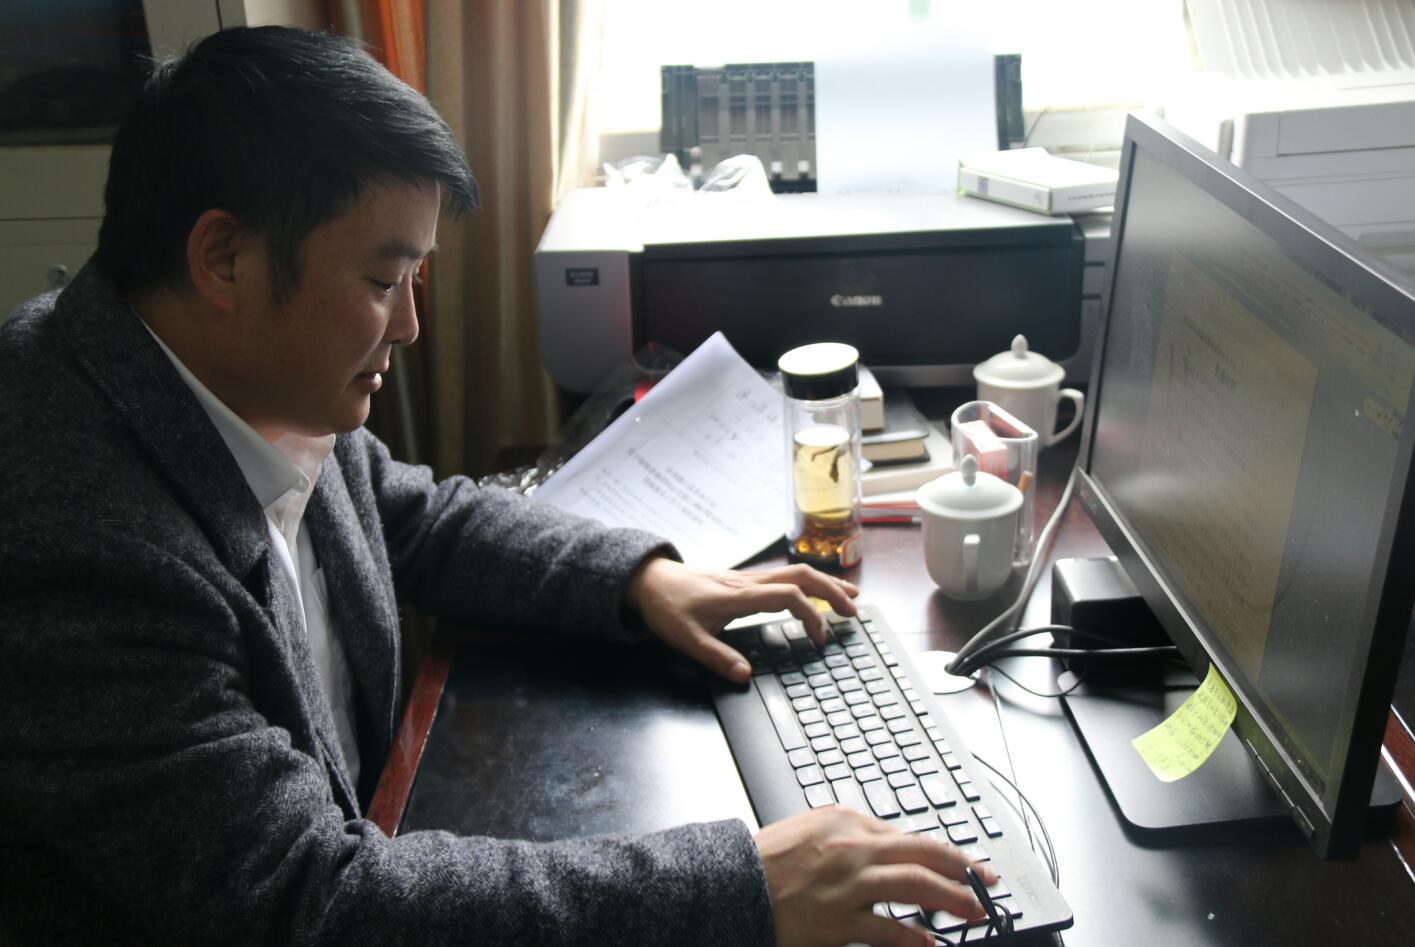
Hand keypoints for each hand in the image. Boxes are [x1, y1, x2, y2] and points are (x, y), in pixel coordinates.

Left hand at [624, 558, 857, 683]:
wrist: (649, 580)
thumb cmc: (667, 608)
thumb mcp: (686, 639)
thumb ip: (716, 658)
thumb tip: (745, 677)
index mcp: (738, 595)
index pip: (788, 595)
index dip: (810, 614)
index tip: (819, 639)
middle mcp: (749, 582)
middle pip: (801, 575)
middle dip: (832, 590)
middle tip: (854, 611)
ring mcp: (749, 578)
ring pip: (796, 571)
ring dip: (826, 582)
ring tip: (851, 595)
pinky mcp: (745, 580)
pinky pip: (785, 575)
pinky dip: (809, 582)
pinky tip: (817, 592)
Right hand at [755, 806, 994, 946]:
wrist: (732, 882)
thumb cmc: (768, 860)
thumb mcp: (812, 829)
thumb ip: (850, 834)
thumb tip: (888, 845)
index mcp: (847, 821)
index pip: (909, 835)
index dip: (944, 851)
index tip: (966, 864)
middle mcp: (852, 847)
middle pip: (922, 854)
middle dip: (963, 869)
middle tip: (989, 883)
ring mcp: (846, 884)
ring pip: (914, 886)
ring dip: (952, 899)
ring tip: (974, 912)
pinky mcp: (836, 919)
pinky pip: (885, 929)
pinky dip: (911, 937)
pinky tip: (929, 944)